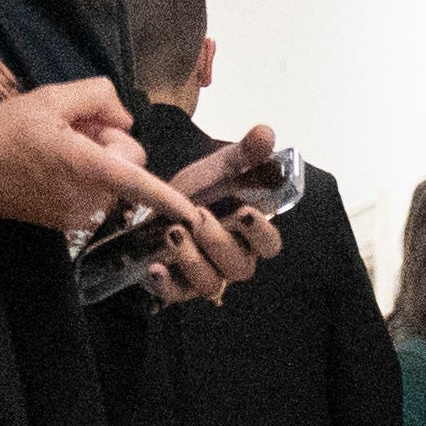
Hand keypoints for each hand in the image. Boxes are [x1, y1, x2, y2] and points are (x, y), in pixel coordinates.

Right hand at [0, 76, 164, 235]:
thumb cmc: (1, 133)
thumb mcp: (48, 97)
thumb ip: (97, 97)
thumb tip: (125, 119)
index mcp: (81, 165)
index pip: (134, 179)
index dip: (166, 196)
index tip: (192, 214)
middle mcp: (85, 196)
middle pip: (128, 162)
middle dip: (111, 141)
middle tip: (74, 127)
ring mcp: (78, 214)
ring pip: (113, 177)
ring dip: (97, 157)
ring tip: (58, 145)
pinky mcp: (70, 223)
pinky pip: (97, 191)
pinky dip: (86, 175)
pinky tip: (54, 164)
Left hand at [142, 121, 290, 307]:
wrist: (158, 205)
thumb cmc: (200, 190)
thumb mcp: (221, 168)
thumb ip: (245, 154)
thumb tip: (267, 132)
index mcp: (251, 235)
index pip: (269, 245)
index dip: (261, 233)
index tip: (246, 211)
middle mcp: (233, 261)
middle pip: (239, 266)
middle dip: (219, 242)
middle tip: (199, 216)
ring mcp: (206, 276)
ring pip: (210, 282)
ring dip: (193, 259)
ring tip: (173, 232)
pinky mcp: (177, 287)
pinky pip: (176, 294)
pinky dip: (166, 284)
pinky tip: (155, 267)